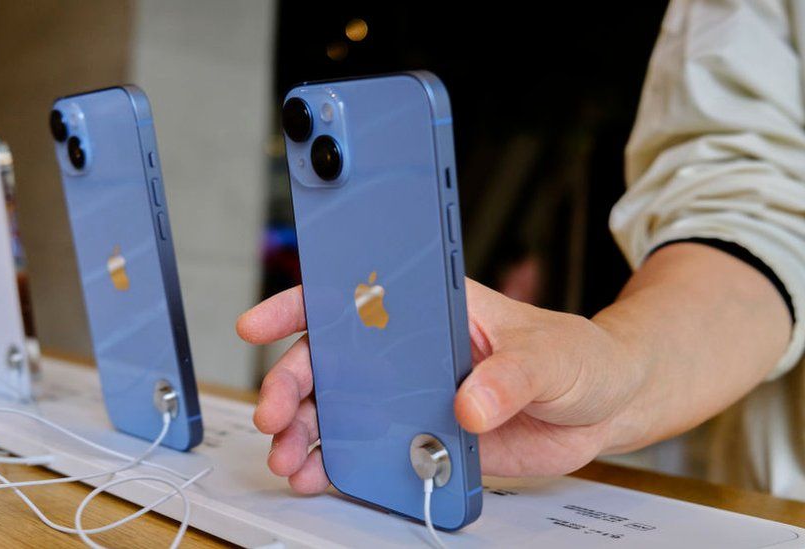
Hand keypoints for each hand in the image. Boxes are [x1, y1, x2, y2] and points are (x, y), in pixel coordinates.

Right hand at [235, 278, 644, 492]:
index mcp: (431, 308)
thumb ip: (510, 377)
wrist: (602, 404)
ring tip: (290, 460)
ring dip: (305, 431)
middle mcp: (408, 349)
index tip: (260, 325)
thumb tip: (470, 404)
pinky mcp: (421, 434)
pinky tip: (319, 474)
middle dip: (291, 385)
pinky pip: (368, 447)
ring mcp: (410, 393)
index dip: (299, 305)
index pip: (353, 295)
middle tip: (275, 417)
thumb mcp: (549, 355)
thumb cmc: (577, 356)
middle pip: (330, 359)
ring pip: (338, 406)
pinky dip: (337, 462)